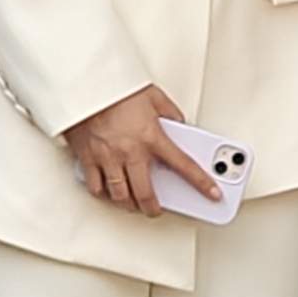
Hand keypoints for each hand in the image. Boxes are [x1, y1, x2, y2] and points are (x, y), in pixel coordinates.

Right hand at [62, 84, 221, 214]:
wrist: (85, 86)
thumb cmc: (115, 89)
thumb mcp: (153, 96)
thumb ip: (170, 112)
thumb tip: (179, 123)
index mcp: (151, 137)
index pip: (183, 166)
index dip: (201, 183)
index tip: (212, 193)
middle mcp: (131, 152)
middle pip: (145, 193)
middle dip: (153, 208)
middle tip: (156, 210)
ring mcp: (108, 158)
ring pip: (120, 195)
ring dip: (129, 203)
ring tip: (133, 203)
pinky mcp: (88, 158)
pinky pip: (96, 187)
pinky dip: (103, 193)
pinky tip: (108, 192)